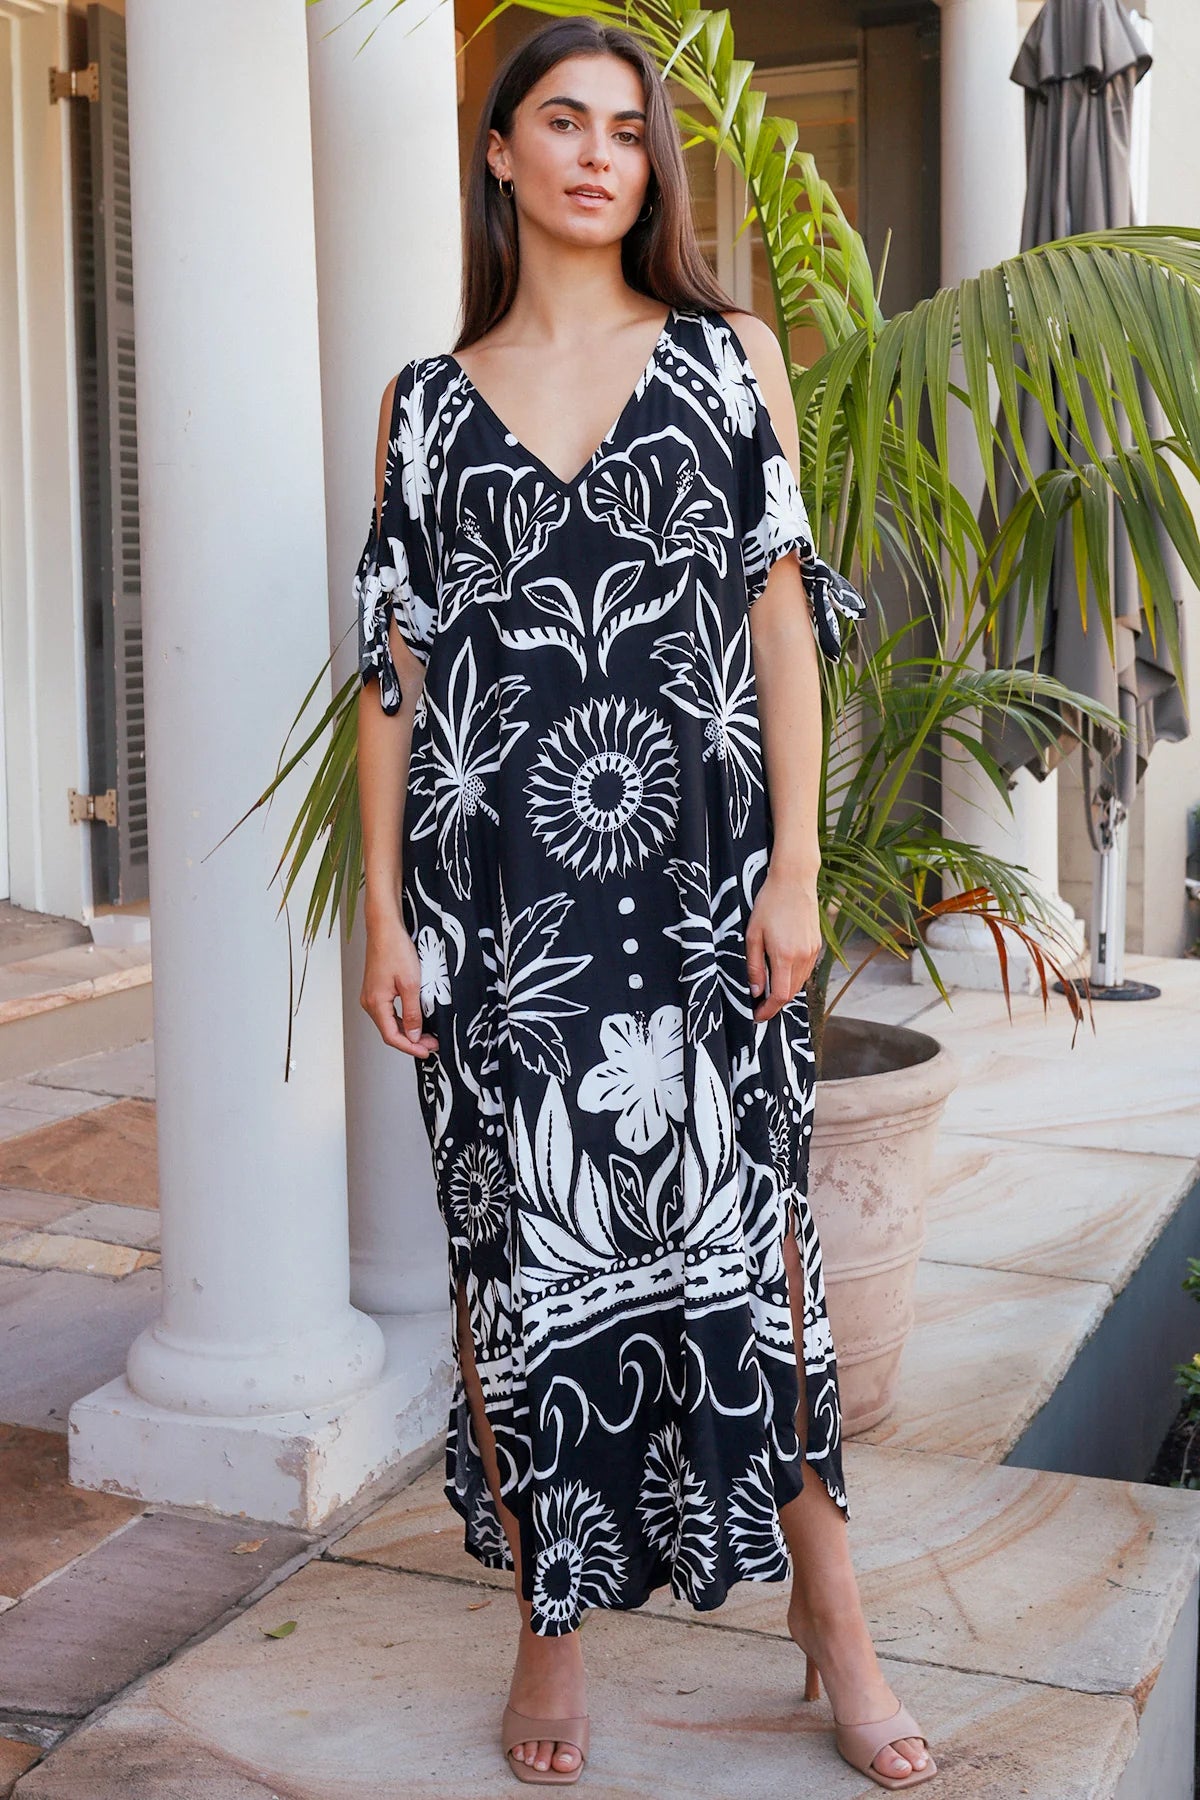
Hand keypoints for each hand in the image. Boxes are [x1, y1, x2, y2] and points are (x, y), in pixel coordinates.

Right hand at [360, 909, 439, 1057]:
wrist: (385, 928)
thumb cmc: (395, 950)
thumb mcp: (410, 984)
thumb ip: (412, 1013)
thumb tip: (414, 1036)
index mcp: (375, 1003)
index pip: (392, 1036)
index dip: (411, 1048)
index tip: (427, 1052)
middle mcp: (369, 1002)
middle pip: (390, 1032)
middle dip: (412, 1041)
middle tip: (433, 1044)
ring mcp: (371, 996)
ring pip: (389, 1023)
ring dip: (408, 1031)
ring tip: (428, 1035)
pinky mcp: (376, 990)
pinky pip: (388, 1012)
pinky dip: (402, 1019)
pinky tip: (416, 1020)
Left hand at [745, 864, 821, 1023]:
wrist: (794, 881)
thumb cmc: (769, 904)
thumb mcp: (753, 934)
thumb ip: (753, 966)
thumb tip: (755, 992)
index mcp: (785, 955)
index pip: (780, 996)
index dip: (768, 1011)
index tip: (757, 1016)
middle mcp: (803, 957)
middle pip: (791, 993)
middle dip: (775, 1004)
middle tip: (759, 1006)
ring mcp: (813, 951)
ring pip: (800, 983)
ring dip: (785, 991)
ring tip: (768, 989)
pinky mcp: (817, 945)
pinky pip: (806, 971)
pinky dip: (794, 978)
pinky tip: (782, 972)